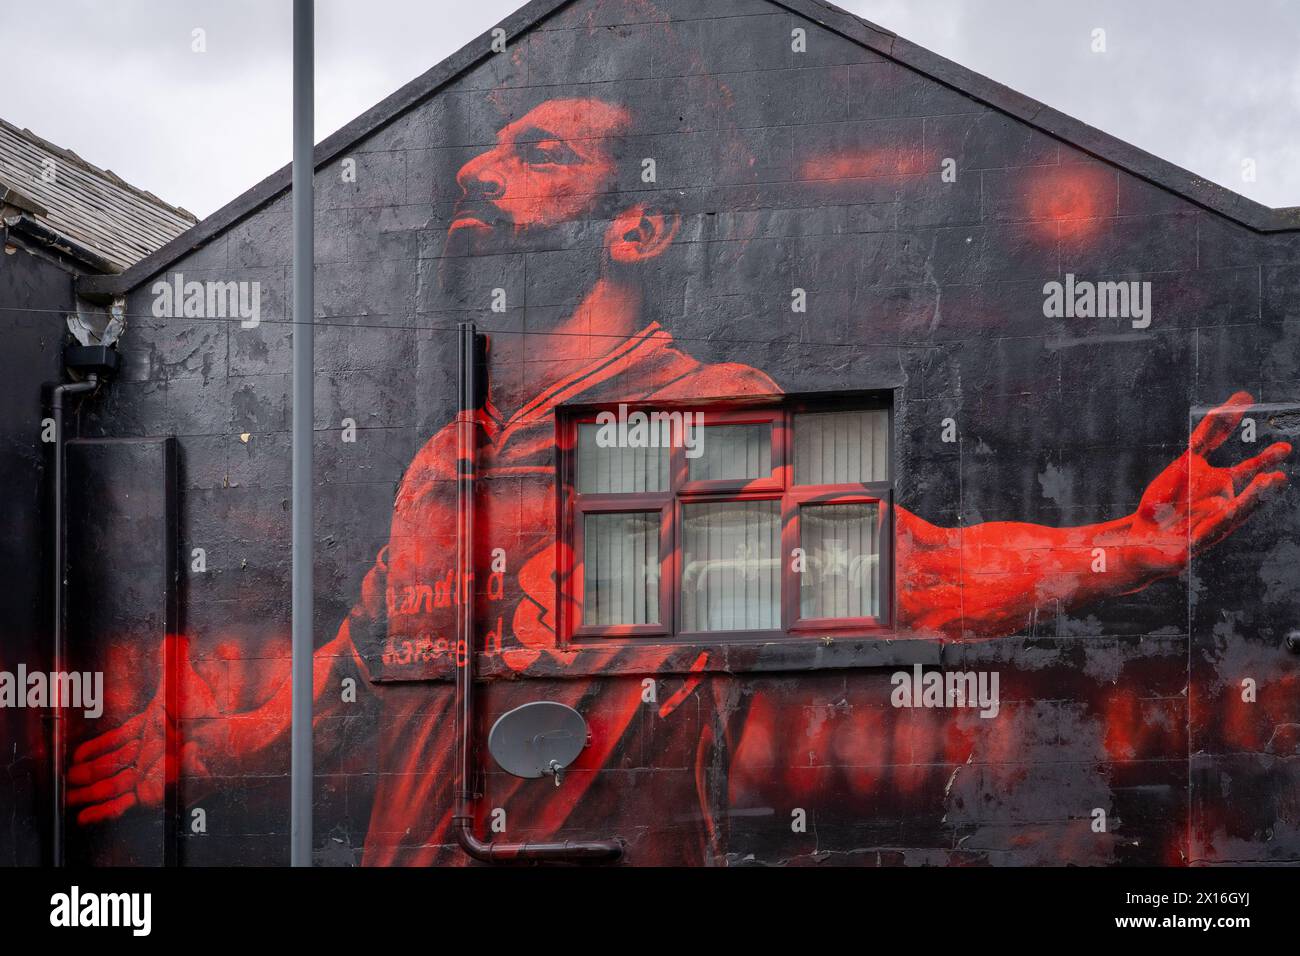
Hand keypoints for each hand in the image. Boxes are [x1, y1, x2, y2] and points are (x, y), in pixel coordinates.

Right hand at [67, 636, 215, 824]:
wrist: (225, 738)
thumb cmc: (207, 713)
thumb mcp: (183, 684)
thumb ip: (174, 661)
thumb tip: (172, 638)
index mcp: (149, 730)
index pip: (116, 740)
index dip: (96, 748)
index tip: (75, 755)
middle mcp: (146, 753)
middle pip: (109, 766)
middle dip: (85, 774)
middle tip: (64, 779)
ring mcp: (148, 774)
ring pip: (111, 786)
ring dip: (88, 792)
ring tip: (68, 797)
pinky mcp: (152, 792)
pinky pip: (122, 804)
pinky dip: (103, 811)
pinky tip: (85, 816)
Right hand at [1128, 391, 1289, 576]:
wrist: (1144, 542)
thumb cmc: (1156, 558)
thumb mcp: (1162, 563)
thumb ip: (1172, 562)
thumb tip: (1182, 561)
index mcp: (1217, 526)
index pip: (1240, 510)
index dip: (1254, 495)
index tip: (1268, 481)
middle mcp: (1219, 501)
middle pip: (1248, 483)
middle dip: (1264, 467)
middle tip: (1282, 451)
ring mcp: (1208, 483)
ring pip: (1234, 459)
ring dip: (1248, 440)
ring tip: (1264, 421)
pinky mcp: (1190, 468)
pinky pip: (1204, 443)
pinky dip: (1215, 426)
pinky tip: (1229, 407)